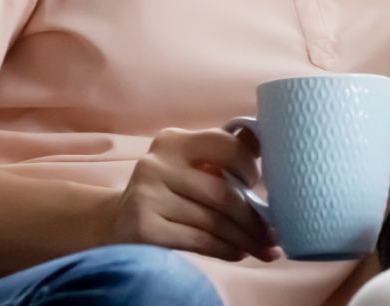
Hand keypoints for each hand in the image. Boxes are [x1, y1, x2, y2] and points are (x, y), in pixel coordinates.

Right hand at [106, 126, 278, 261]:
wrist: (115, 224)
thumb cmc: (167, 192)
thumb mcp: (188, 165)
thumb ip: (222, 154)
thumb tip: (264, 137)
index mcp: (173, 140)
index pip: (224, 144)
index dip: (250, 167)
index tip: (260, 187)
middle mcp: (156, 163)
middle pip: (222, 192)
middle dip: (254, 217)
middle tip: (274, 233)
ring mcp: (147, 195)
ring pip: (212, 220)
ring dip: (244, 238)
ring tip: (264, 248)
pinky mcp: (143, 227)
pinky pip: (198, 240)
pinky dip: (224, 249)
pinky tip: (238, 253)